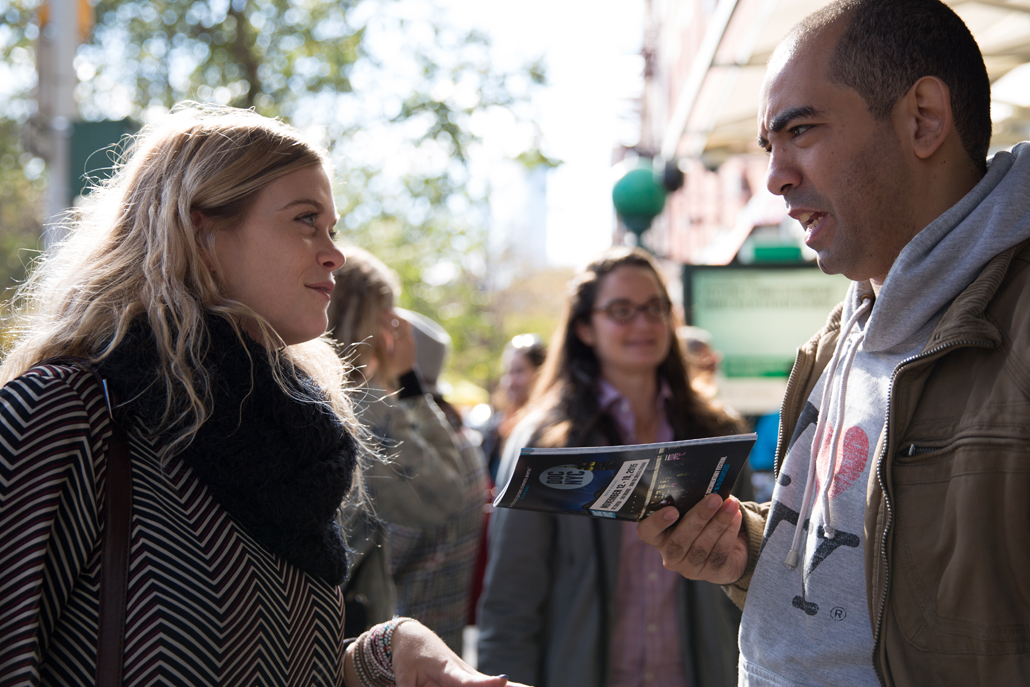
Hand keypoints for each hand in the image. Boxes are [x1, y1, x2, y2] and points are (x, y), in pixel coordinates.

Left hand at [345, 619, 531, 686]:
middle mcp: (463, 673)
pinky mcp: (469, 679)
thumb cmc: (408, 659)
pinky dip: (507, 686)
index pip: (467, 681)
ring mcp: (469, 676)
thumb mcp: (406, 680)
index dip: (484, 684)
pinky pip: (486, 685)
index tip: (502, 680)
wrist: (412, 638)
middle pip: (490, 684)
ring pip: (494, 685)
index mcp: (447, 671)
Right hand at [380, 311, 415, 380]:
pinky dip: (400, 323)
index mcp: (401, 345)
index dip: (384, 320)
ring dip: (397, 318)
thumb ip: (382, 345)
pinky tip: (393, 321)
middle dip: (391, 316)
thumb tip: (379, 331)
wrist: (406, 380)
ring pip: (406, 324)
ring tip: (387, 313)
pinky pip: (407, 329)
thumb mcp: (385, 360)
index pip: (392, 328)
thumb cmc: (393, 372)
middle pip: (401, 323)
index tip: (376, 315)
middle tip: (382, 310)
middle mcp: (408, 341)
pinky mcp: (411, 343)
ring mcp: (411, 341)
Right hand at [636, 494, 748, 584]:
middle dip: (700, 516)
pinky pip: (720, 552)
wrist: (728, 548)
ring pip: (703, 546)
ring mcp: (690, 568)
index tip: (672, 510)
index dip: (657, 522)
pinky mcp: (711, 574)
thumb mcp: (692, 511)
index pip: (647, 532)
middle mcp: (670, 556)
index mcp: (658, 537)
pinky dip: (729, 532)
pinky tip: (735, 517)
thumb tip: (705, 486)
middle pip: (681, 539)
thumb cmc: (703, 521)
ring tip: (731, 505)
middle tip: (715, 498)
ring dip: (719, 522)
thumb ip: (691, 502)